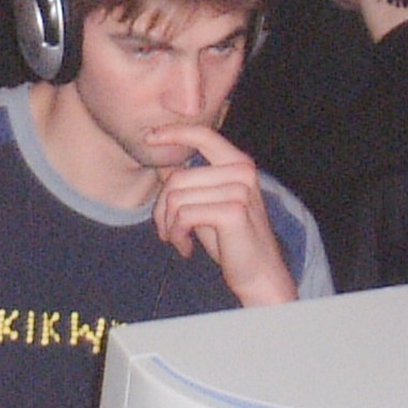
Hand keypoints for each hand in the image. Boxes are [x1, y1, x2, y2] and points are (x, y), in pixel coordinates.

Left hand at [148, 124, 297, 306]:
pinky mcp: (233, 212)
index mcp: (238, 163)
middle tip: (165, 231)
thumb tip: (161, 160)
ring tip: (177, 240)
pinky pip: (184, 215)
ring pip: (176, 197)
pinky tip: (186, 248)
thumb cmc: (230, 240)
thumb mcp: (205, 204)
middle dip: (161, 208)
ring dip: (168, 225)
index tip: (149, 138)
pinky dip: (177, 234)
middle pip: (177, 177)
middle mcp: (242, 171)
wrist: (259, 275)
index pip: (202, 135)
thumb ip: (188, 182)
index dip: (173, 132)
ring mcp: (240, 190)